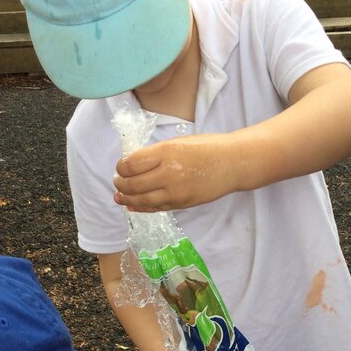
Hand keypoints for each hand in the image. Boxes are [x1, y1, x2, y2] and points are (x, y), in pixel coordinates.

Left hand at [113, 134, 239, 211]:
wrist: (233, 163)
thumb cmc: (207, 147)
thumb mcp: (178, 142)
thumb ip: (155, 154)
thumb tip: (132, 164)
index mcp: (167, 152)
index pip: (131, 164)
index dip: (121, 167)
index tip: (120, 166)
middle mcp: (169, 173)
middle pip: (133, 184)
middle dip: (120, 184)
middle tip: (117, 181)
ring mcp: (176, 192)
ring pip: (141, 200)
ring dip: (126, 198)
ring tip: (119, 195)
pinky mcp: (182, 204)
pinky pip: (156, 208)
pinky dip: (141, 207)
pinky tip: (132, 205)